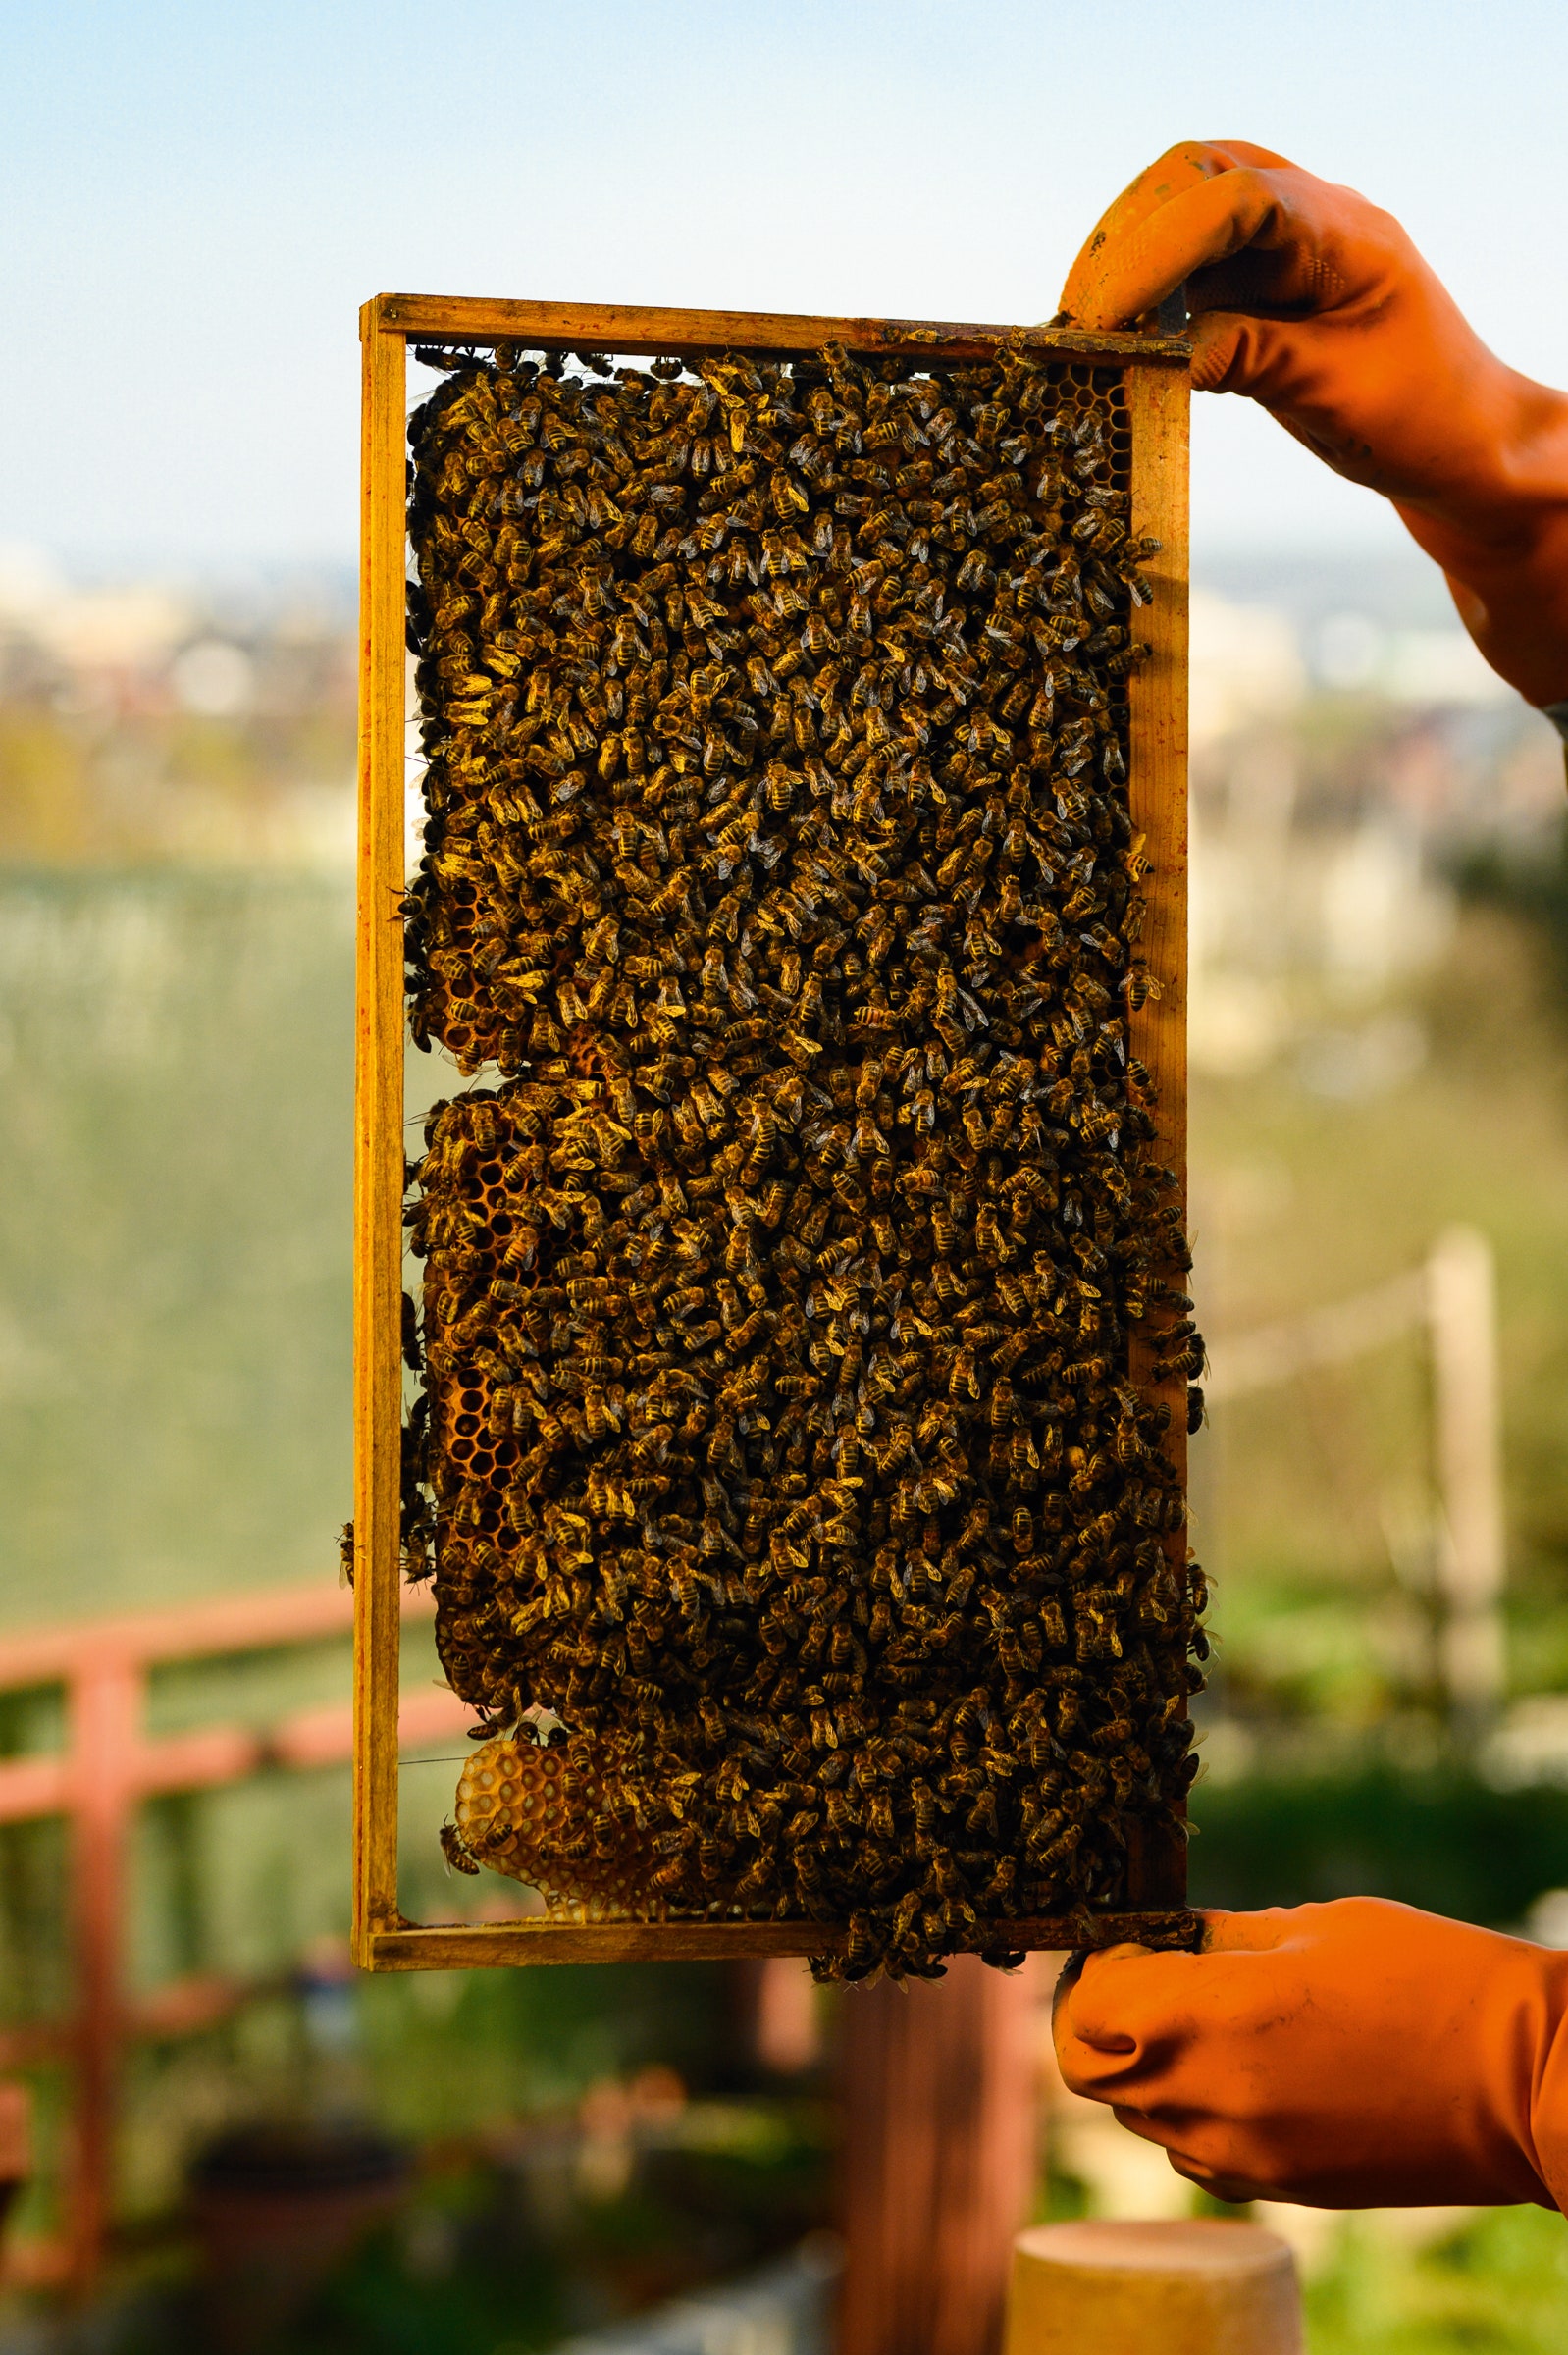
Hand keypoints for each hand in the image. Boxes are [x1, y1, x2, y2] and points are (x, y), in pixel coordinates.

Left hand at [1053, 1898, 1567, 2209]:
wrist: (1532, 2082)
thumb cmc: (1431, 1978)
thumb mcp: (1316, 1925)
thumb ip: (1221, 1937)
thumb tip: (1162, 1937)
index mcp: (1213, 2016)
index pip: (1086, 2010)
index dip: (1094, 1970)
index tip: (1129, 1944)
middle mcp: (1212, 2099)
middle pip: (1093, 2074)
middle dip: (1102, 2022)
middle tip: (1146, 1977)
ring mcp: (1246, 2158)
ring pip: (1141, 2118)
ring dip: (1147, 2069)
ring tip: (1206, 2019)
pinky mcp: (1284, 2190)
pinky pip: (1197, 2155)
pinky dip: (1195, 2115)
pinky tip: (1247, 2071)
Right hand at [1059, 144, 1567, 707]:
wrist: (1464, 447)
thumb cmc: (1420, 419)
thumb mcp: (1331, 392)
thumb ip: (1248, 357)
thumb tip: (1152, 350)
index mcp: (1344, 232)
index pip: (1237, 200)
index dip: (1158, 247)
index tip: (1104, 312)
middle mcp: (1310, 220)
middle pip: (1199, 177)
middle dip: (1129, 236)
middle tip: (1083, 317)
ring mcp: (1284, 250)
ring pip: (1185, 214)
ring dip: (1130, 261)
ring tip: (1091, 330)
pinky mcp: (1262, 288)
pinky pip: (1191, 270)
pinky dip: (1147, 297)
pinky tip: (1121, 343)